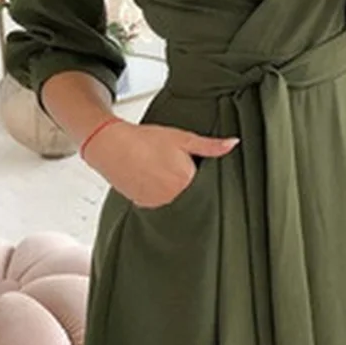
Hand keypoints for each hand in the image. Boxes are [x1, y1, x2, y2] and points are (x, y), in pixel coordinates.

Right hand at [83, 119, 238, 208]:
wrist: (111, 145)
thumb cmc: (146, 139)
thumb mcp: (183, 138)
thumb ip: (210, 146)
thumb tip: (233, 143)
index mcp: (186, 180)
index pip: (206, 185)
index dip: (203, 176)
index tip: (198, 170)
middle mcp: (173, 196)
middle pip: (192, 194)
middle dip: (189, 184)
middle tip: (176, 168)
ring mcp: (158, 204)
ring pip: (176, 201)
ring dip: (175, 191)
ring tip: (162, 172)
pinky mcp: (146, 206)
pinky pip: (161, 204)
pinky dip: (160, 195)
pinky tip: (153, 180)